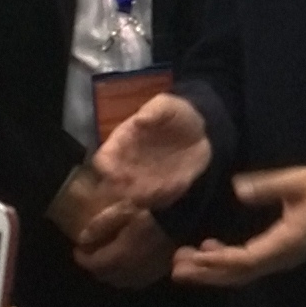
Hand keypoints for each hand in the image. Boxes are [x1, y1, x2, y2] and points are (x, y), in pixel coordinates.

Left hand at [71, 206, 173, 290]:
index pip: (95, 264)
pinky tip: (128, 264)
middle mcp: (134, 269)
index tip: (78, 249)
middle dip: (96, 267)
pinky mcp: (162, 269)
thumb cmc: (151, 208)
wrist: (186, 213)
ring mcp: (149, 272)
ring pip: (123, 281)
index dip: (83, 258)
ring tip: (108, 260)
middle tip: (90, 255)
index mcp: (121, 254)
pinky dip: (128, 275)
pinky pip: (139, 279)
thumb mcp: (122, 210)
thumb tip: (83, 239)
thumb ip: (101, 225)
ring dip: (112, 273)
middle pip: (108, 276)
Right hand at [87, 90, 210, 213]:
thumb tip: (139, 119)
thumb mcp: (169, 106)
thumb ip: (155, 110)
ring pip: (133, 196)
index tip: (114, 173)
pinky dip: (161, 198)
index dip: (106, 168)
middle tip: (135, 187)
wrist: (202, 134)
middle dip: (120, 190)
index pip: (103, 160)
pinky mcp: (160, 191)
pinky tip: (174, 187)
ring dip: (140, 197)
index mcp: (122, 142)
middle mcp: (128, 164)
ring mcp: (143, 179)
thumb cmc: (178, 117)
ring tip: (157, 188)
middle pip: (112, 184)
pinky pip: (156, 201)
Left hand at [170, 166, 305, 288]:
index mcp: (285, 243)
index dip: (219, 260)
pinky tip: (209, 250)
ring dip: (212, 271)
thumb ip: (268, 186)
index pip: (246, 259)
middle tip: (176, 268)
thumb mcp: (300, 181)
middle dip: (207, 273)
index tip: (194, 255)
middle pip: (238, 274)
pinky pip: (249, 266)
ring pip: (241, 274)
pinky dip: (225, 263)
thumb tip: (237, 187)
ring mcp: (281, 259)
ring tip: (183, 264)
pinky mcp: (280, 254)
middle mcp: (280, 258)